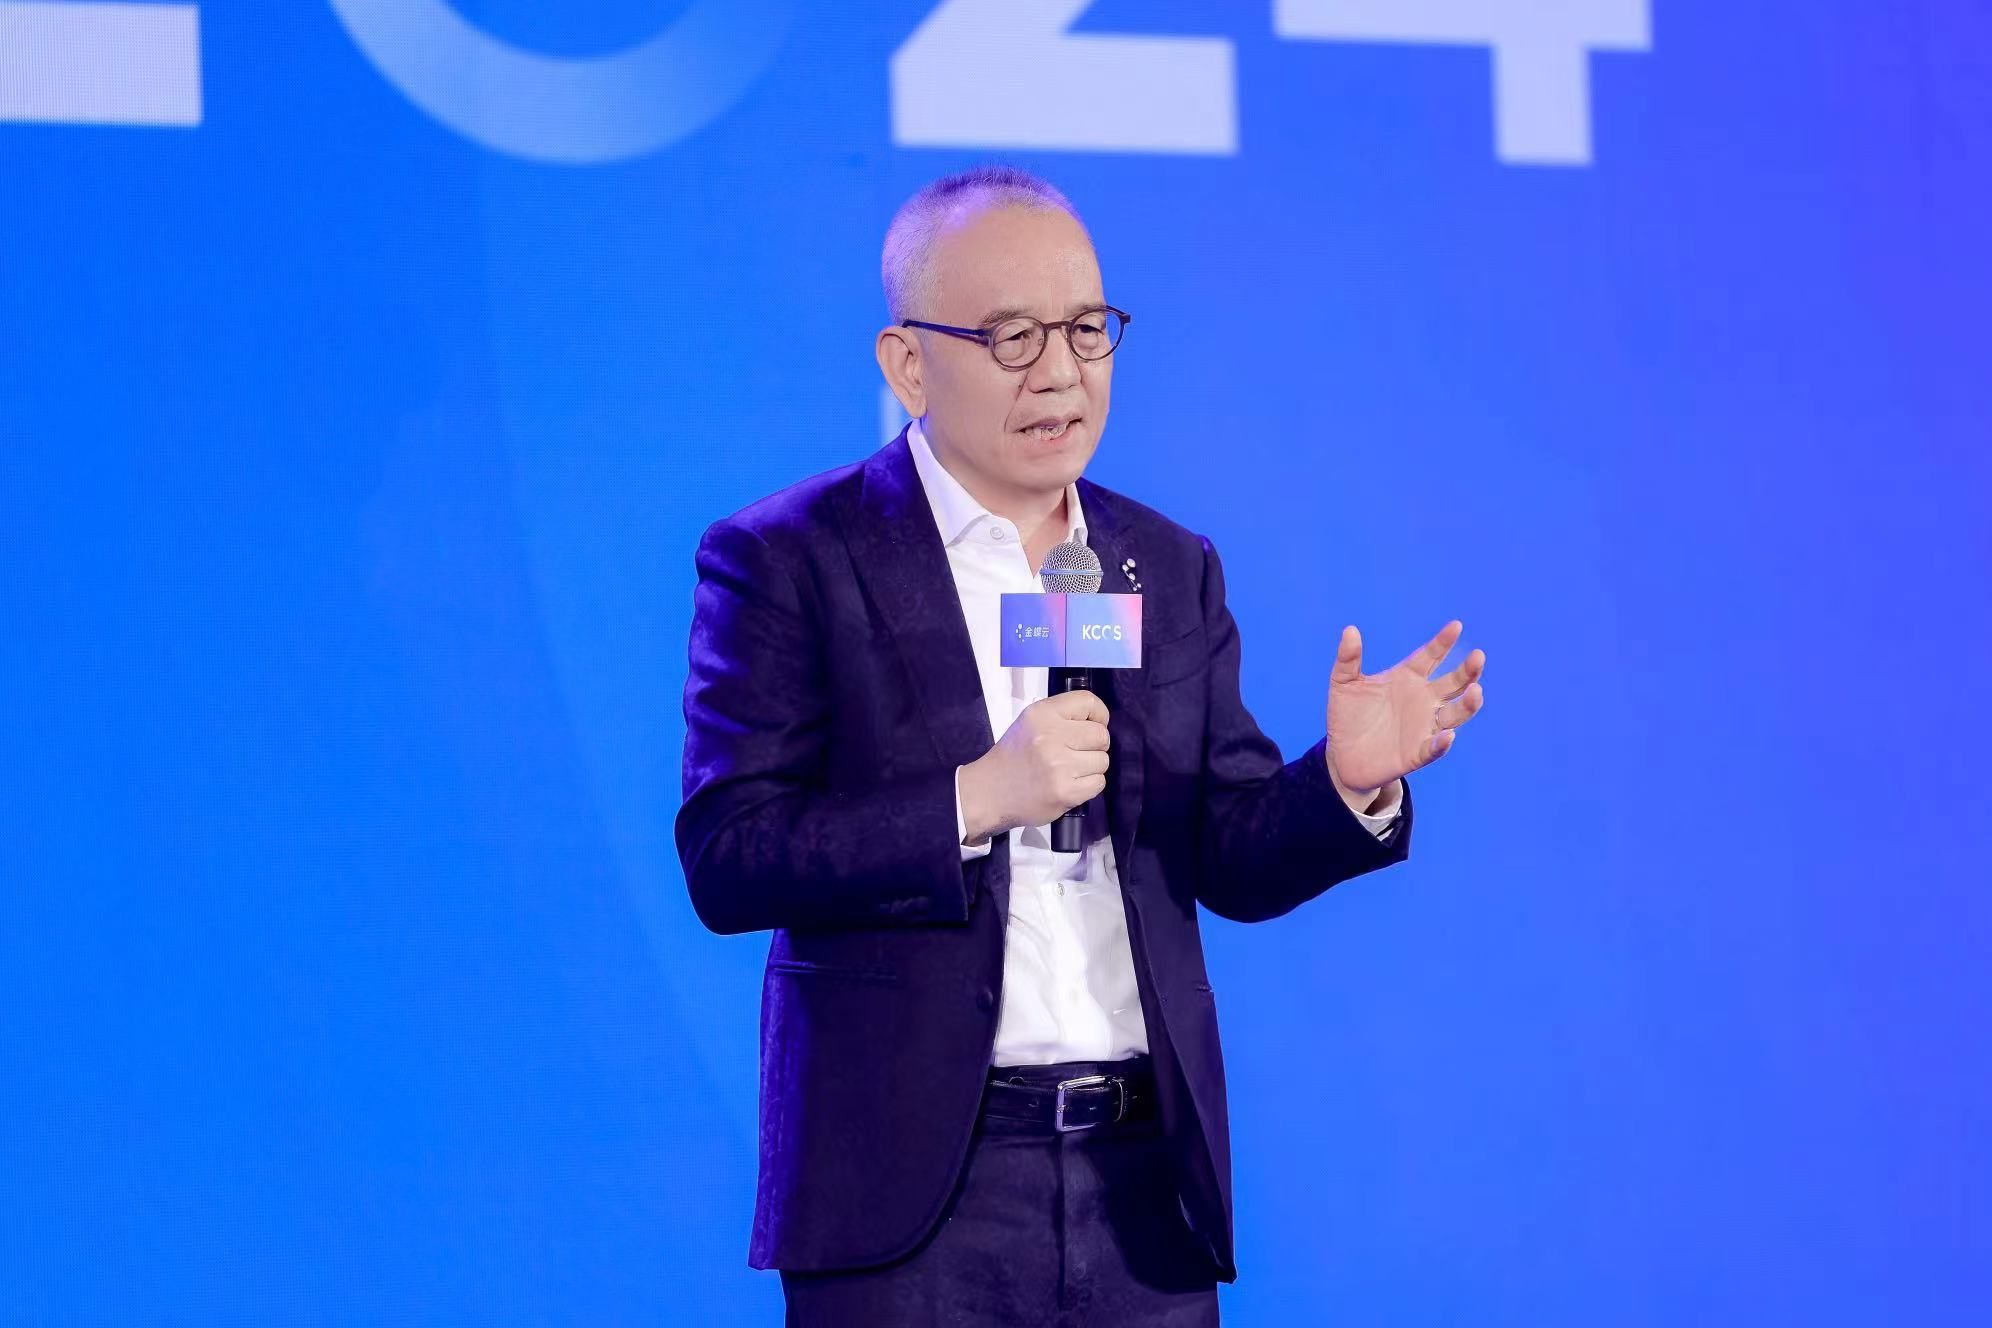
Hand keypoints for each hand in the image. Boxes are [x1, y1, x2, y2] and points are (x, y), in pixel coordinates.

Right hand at [957, 690, 1110, 843]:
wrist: (990, 792)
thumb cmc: (1014, 756)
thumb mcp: (1030, 722)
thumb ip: (1063, 715)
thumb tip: (1100, 721)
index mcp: (1041, 714)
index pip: (1089, 701)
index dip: (1098, 715)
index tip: (1093, 724)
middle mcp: (1050, 736)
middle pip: (1101, 735)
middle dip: (1095, 745)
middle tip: (1076, 752)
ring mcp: (1059, 765)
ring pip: (1102, 761)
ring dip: (1091, 767)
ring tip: (1069, 770)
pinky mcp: (1066, 791)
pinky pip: (1098, 783)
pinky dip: (1088, 785)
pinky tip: (1070, 783)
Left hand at [1325, 620, 1484, 798]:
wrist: (1342, 757)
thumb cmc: (1347, 716)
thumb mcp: (1343, 684)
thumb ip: (1348, 659)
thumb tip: (1350, 630)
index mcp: (1407, 678)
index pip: (1430, 656)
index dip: (1443, 642)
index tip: (1455, 626)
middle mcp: (1423, 700)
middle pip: (1454, 683)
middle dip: (1468, 670)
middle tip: (1478, 656)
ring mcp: (1423, 726)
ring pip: (1455, 714)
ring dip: (1467, 704)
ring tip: (1475, 691)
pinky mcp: (1417, 753)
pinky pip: (1434, 748)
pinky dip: (1442, 743)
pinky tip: (1448, 735)